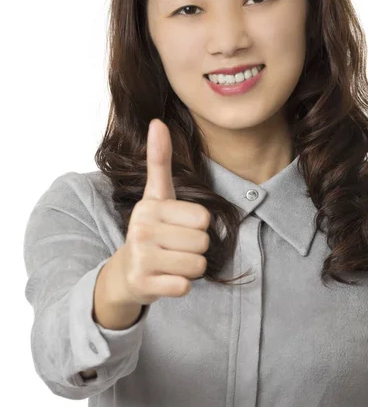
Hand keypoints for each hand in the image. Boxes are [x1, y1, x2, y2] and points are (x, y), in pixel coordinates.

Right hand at [116, 119, 210, 306]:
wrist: (126, 272)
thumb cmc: (150, 230)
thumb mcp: (156, 195)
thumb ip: (159, 160)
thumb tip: (157, 121)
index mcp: (149, 206)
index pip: (203, 217)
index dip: (196, 225)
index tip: (176, 227)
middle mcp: (141, 230)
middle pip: (203, 242)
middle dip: (195, 248)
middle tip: (174, 248)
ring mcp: (141, 258)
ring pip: (197, 265)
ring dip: (190, 267)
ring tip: (170, 262)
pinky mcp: (144, 284)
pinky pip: (185, 285)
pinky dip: (180, 285)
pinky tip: (165, 278)